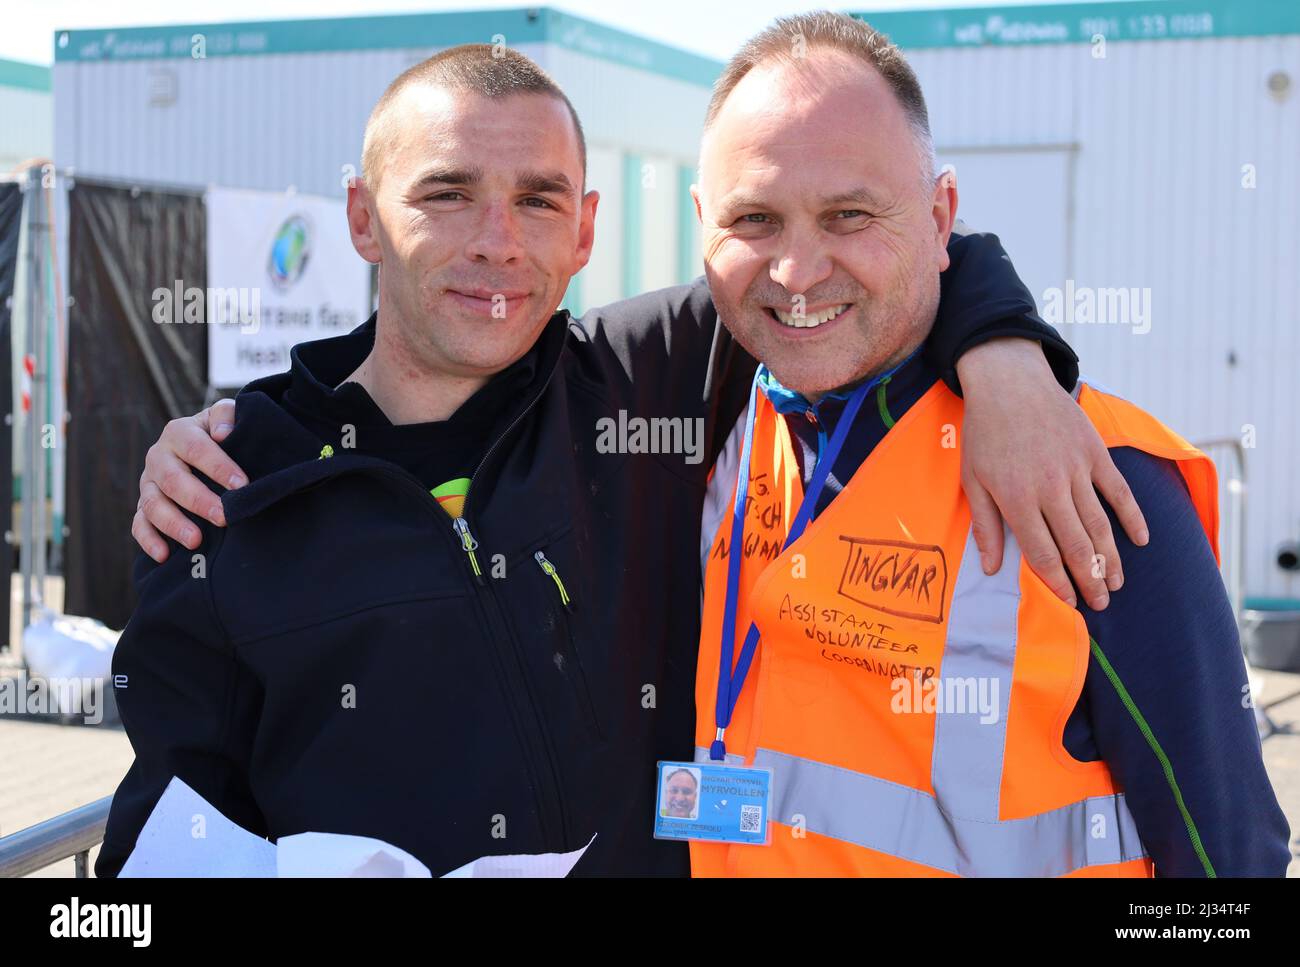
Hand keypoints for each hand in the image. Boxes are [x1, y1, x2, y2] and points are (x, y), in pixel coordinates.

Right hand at [133, 399, 245, 562]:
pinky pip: (139, 524)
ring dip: (173, 523)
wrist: (206, 446)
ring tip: (197, 540)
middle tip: (224, 517)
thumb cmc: (222, 434)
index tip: (242, 485)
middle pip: (172, 480)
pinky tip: (163, 555)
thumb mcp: (225, 417)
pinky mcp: (144, 505)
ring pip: (152, 504)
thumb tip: (224, 433)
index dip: (218, 466)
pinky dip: (148, 540)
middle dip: (199, 500)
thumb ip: (226, 415)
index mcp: (179, 432)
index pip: (196, 448)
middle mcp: (159, 457)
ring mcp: (148, 483)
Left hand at [956, 338, 1148, 610]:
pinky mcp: (1095, 452)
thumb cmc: (985, 433)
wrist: (1010, 382)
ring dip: (1111, 558)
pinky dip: (1132, 517)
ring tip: (1115, 583)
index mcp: (1017, 500)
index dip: (1059, 583)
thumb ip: (984, 526)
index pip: (1043, 553)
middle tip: (1100, 603)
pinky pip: (1119, 491)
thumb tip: (991, 568)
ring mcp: (1076, 470)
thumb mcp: (972, 479)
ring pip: (1100, 525)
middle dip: (1090, 580)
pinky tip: (1139, 540)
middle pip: (1076, 546)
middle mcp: (1050, 489)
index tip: (1070, 603)